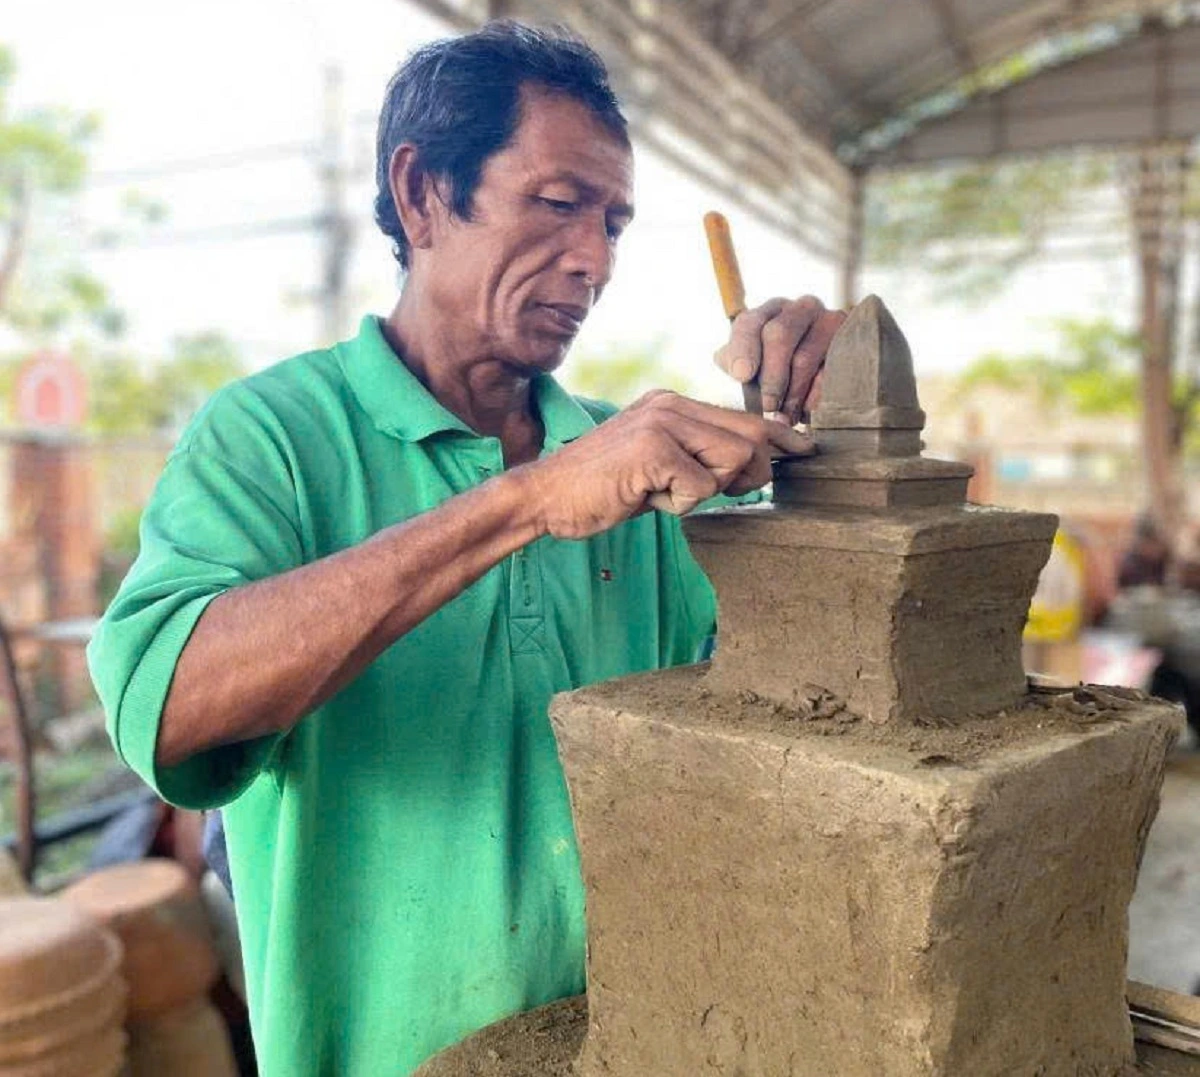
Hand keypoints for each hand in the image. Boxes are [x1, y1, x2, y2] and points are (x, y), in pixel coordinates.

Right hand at [523, 390, 812, 539]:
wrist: (545, 496)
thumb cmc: (600, 488)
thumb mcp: (657, 466)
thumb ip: (698, 459)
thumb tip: (753, 470)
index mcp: (672, 405)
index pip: (744, 416)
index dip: (780, 436)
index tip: (806, 449)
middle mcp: (671, 405)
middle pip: (751, 440)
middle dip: (742, 478)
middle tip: (694, 492)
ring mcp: (662, 424)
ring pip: (734, 460)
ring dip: (706, 491)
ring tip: (661, 492)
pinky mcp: (653, 450)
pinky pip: (701, 488)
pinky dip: (679, 505)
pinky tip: (645, 498)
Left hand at [714, 296, 846, 423]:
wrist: (825, 374)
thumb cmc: (776, 373)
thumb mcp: (751, 365)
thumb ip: (735, 363)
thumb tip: (735, 368)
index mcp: (768, 313)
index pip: (749, 323)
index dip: (743, 349)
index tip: (741, 376)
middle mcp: (799, 308)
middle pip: (779, 335)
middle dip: (770, 377)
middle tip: (767, 406)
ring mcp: (829, 321)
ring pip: (805, 357)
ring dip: (792, 394)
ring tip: (784, 417)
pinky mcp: (851, 341)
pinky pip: (831, 372)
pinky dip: (816, 396)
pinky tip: (807, 412)